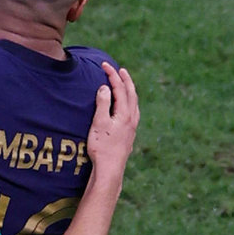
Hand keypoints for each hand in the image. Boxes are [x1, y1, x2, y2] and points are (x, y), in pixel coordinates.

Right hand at [86, 62, 139, 181]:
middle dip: (125, 80)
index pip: (119, 89)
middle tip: (120, 70)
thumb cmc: (102, 147)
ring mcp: (132, 127)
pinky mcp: (130, 134)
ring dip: (130, 91)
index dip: (112, 76)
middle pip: (131, 94)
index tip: (105, 65)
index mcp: (124, 114)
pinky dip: (130, 103)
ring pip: (135, 103)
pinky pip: (134, 112)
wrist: (110, 169)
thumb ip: (102, 104)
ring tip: (126, 85)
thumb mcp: (99, 123)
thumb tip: (105, 88)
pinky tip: (127, 108)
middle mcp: (132, 119)